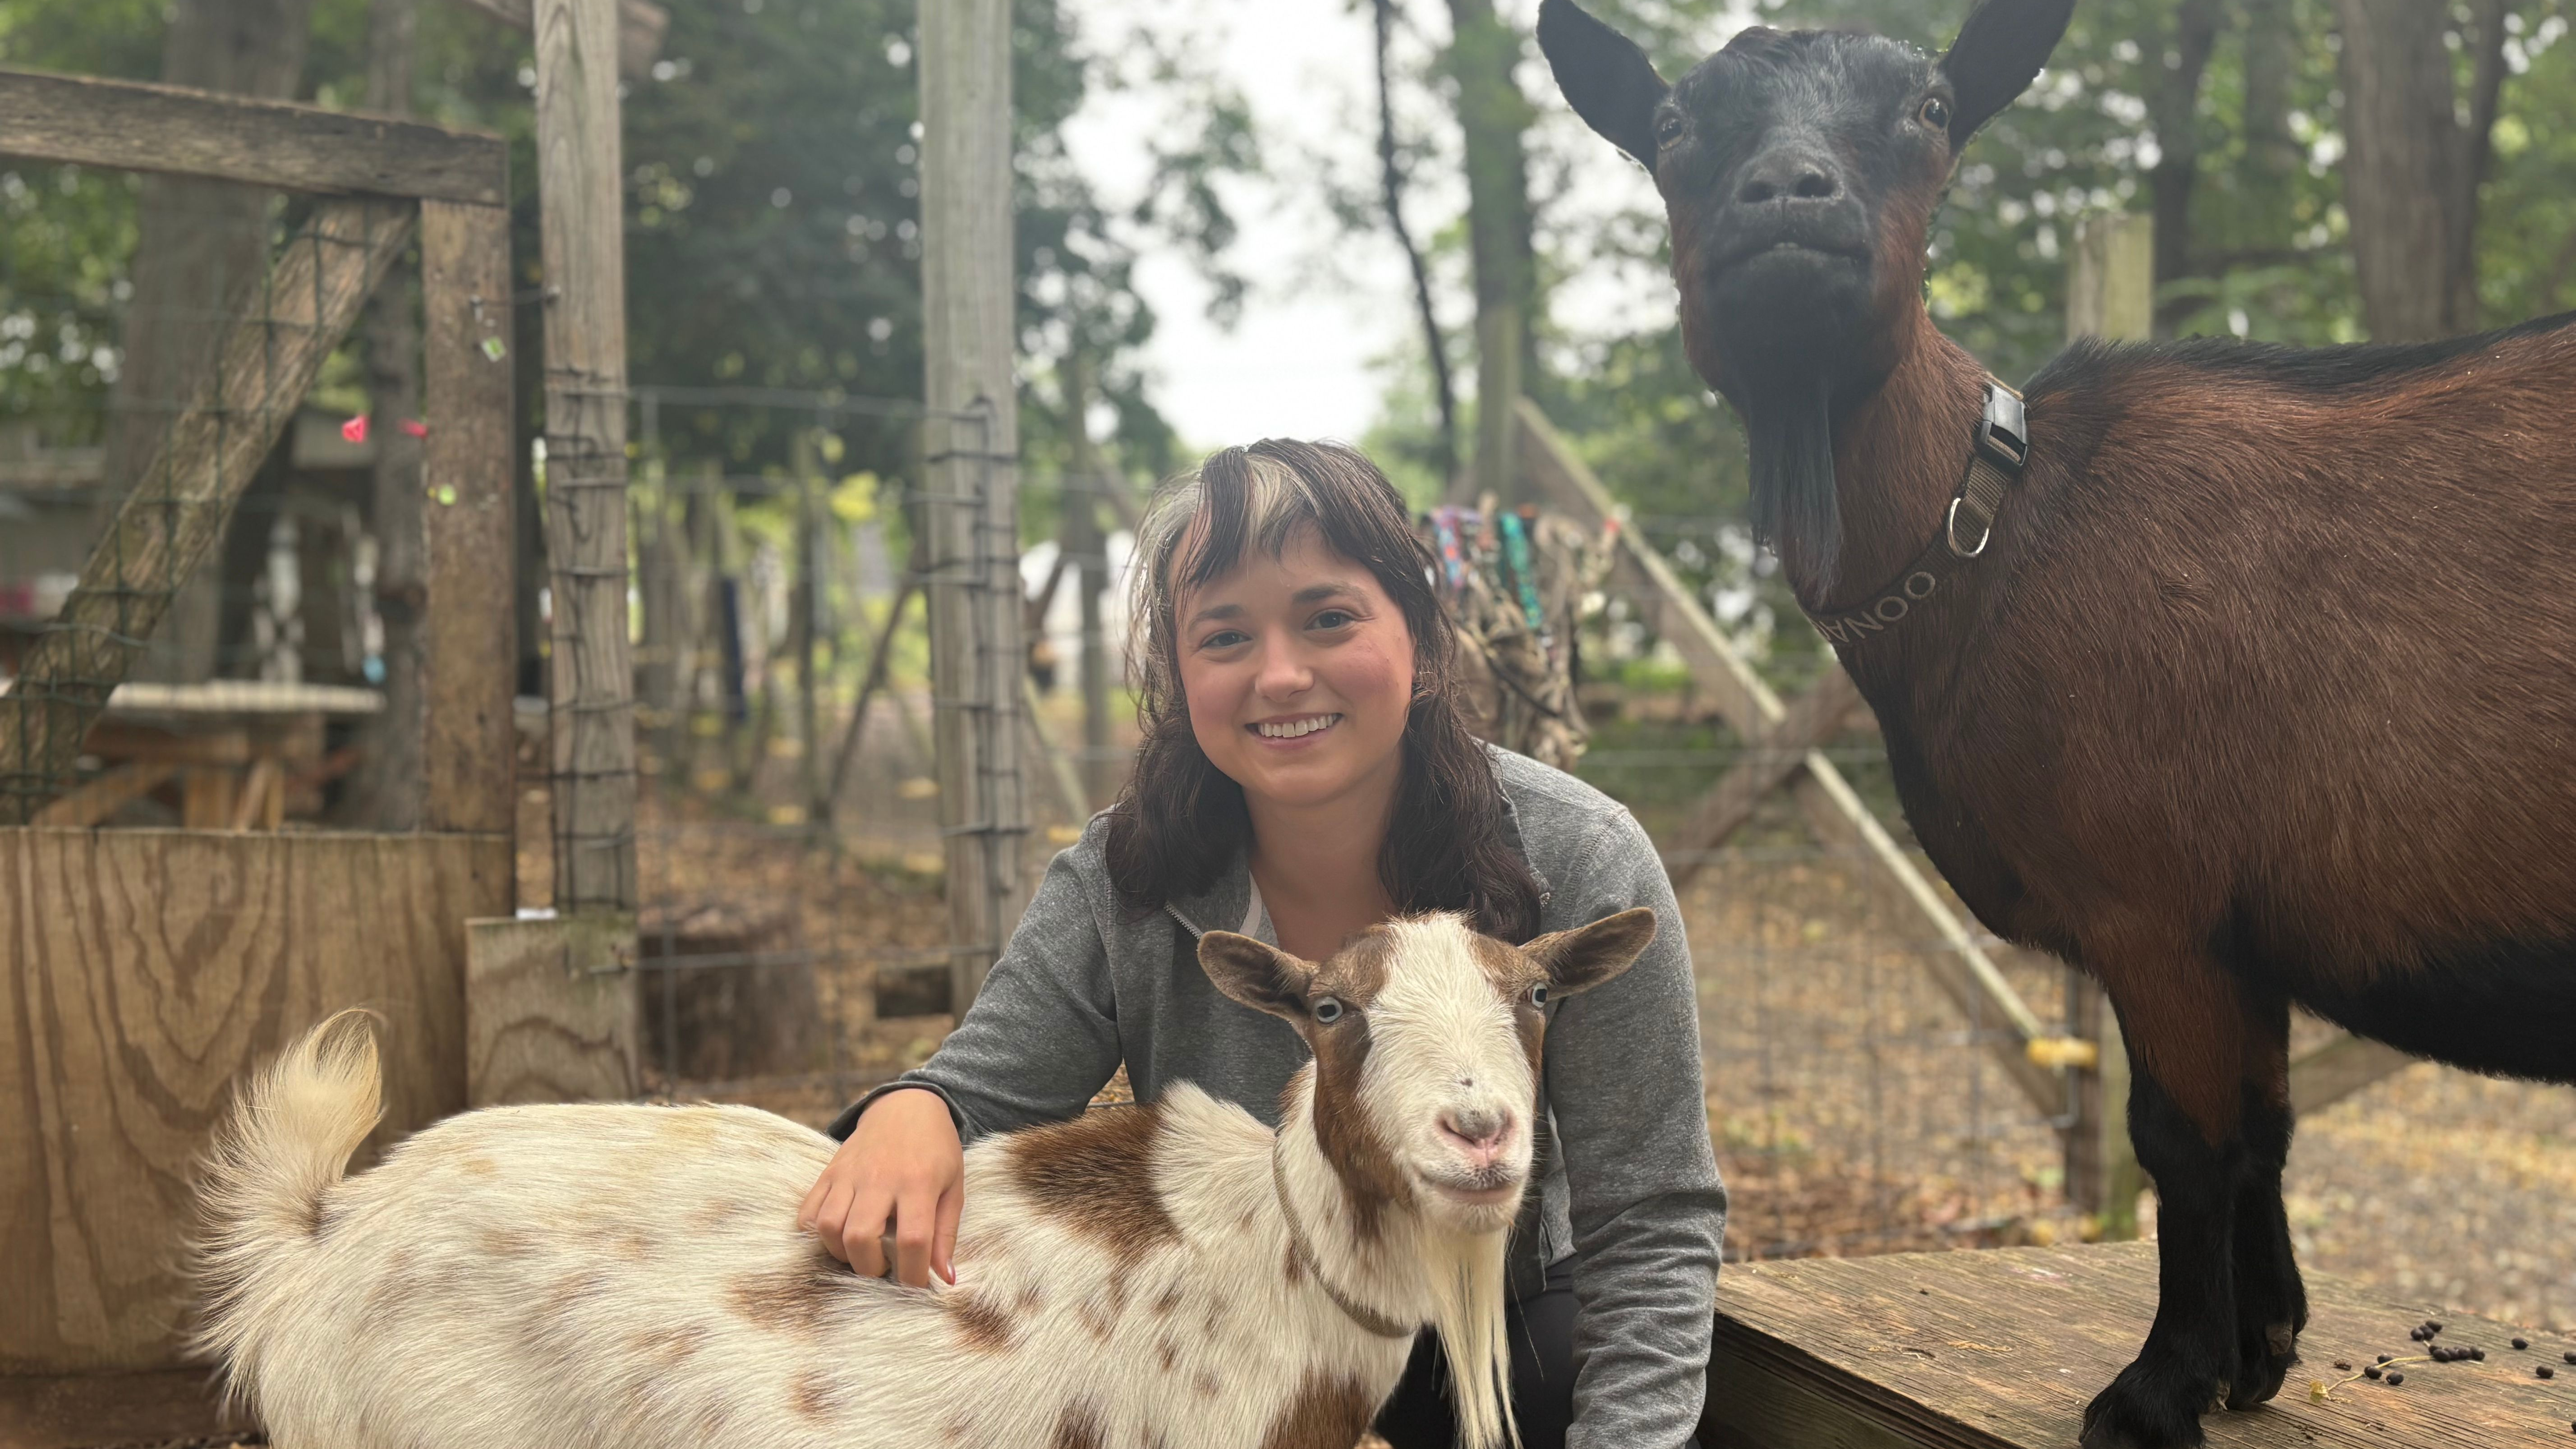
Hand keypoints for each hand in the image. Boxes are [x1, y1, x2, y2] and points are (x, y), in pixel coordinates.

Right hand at [797, 1087, 963, 1286]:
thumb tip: (945, 1279)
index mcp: (917, 1182)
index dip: (912, 1273)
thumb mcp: (953, 1188)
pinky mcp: (829, 1172)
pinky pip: (808, 1211)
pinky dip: (816, 1234)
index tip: (914, 1284)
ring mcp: (849, 1174)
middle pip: (860, 1237)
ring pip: (828, 1227)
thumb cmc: (936, 1150)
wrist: (907, 1106)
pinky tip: (838, 1237)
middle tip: (883, 1269)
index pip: (912, 1240)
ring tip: (862, 1253)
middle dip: (869, 1268)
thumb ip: (946, 1234)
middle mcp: (879, 1178)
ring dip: (842, 1253)